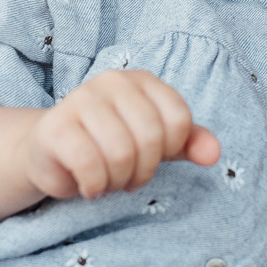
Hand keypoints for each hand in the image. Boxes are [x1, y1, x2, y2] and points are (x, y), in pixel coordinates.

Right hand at [22, 70, 219, 199]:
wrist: (52, 151)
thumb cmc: (109, 143)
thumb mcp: (155, 142)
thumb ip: (188, 143)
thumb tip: (214, 154)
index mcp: (141, 80)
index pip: (178, 118)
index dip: (170, 150)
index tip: (153, 157)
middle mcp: (111, 81)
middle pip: (151, 137)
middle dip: (144, 170)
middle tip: (128, 176)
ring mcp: (79, 99)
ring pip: (120, 153)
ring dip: (117, 181)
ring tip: (107, 179)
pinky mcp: (55, 126)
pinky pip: (89, 164)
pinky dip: (95, 186)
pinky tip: (89, 185)